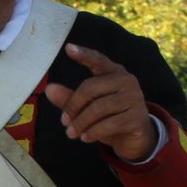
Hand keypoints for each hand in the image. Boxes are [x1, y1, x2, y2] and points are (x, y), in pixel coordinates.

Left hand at [43, 45, 156, 160]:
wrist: (135, 138)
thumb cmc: (109, 117)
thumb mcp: (88, 108)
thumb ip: (70, 98)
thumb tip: (50, 89)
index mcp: (114, 72)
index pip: (98, 60)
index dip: (84, 55)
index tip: (68, 48)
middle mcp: (126, 81)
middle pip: (91, 88)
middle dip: (73, 106)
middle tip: (64, 122)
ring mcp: (134, 98)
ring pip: (99, 108)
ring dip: (81, 123)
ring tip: (71, 133)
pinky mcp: (137, 117)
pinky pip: (109, 124)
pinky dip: (93, 132)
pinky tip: (85, 138)